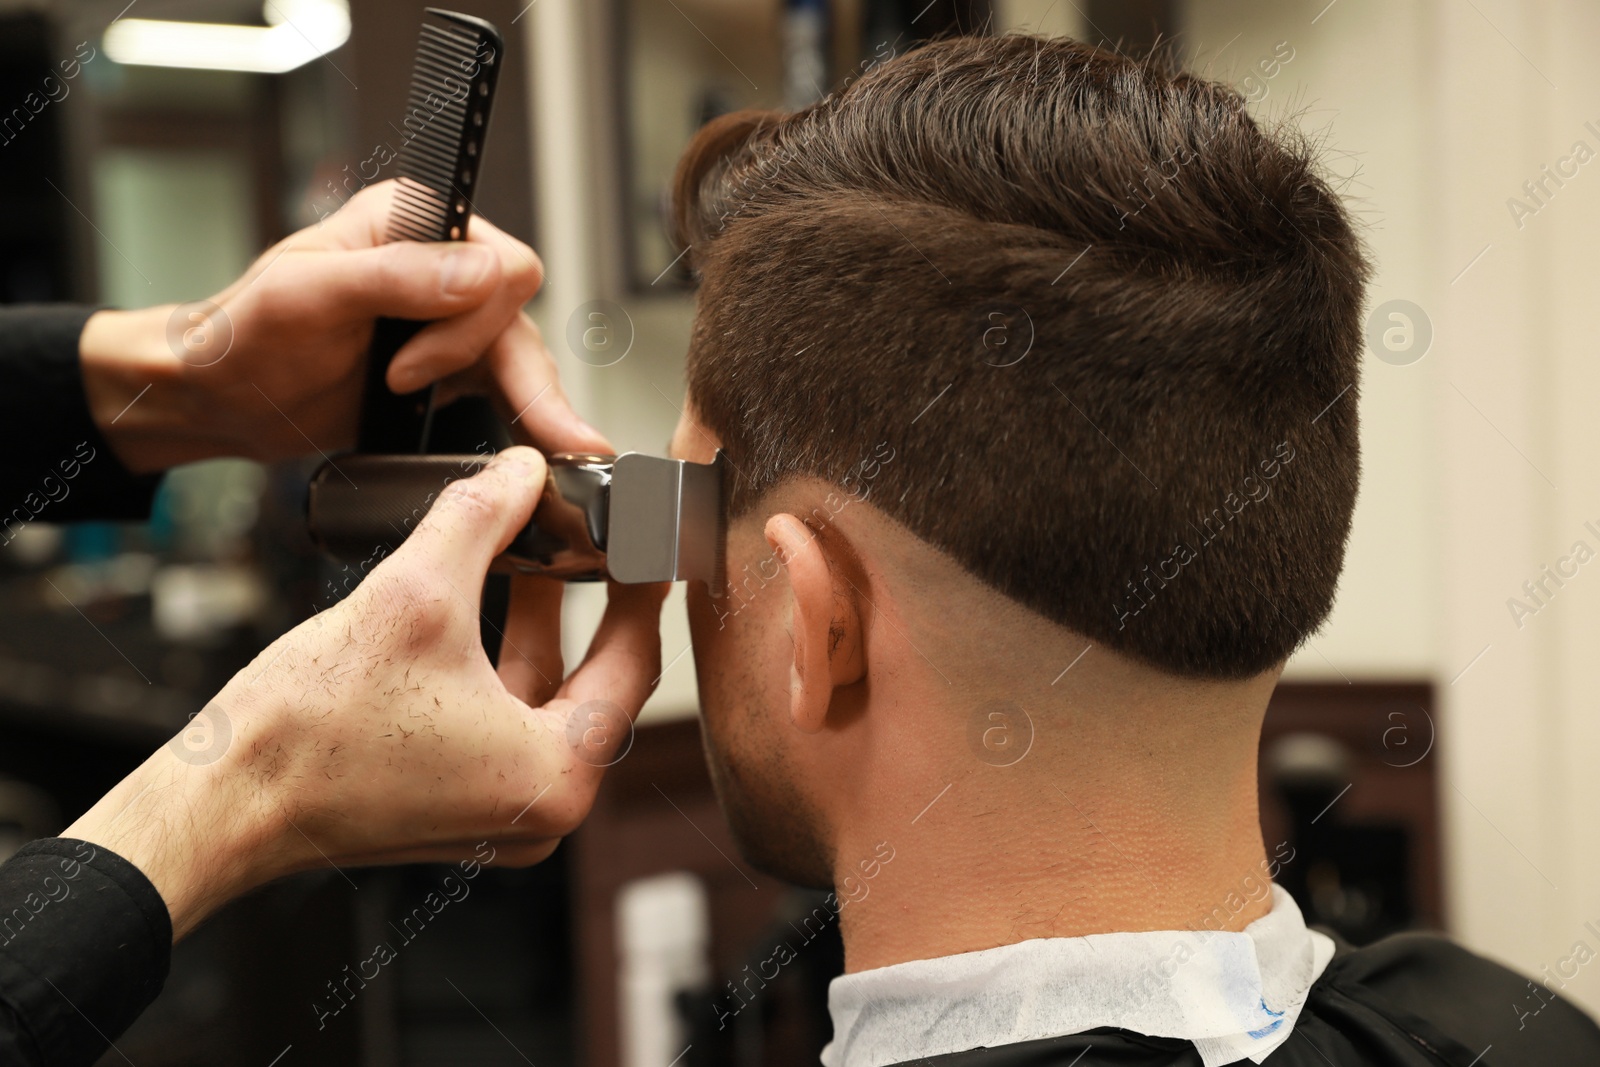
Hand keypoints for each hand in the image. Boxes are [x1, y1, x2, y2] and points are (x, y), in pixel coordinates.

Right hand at [63, 447, 666, 939]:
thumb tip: (522, 471)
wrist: (220, 803)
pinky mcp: (456, 807)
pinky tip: (486, 602)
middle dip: (590, 601)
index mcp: (557, 776)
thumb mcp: (415, 595)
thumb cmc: (308, 732)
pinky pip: (505, 721)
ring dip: (541, 625)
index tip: (646, 538)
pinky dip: (501, 662)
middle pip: (597, 682)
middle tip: (595, 537)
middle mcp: (540, 810)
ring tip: (534, 551)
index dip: (642, 586)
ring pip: (547, 698)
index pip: (634, 661)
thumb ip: (482, 520)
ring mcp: (498, 815)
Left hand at [78, 180, 608, 470]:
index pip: (500, 263)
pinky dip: (528, 418)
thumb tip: (482, 272)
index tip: (408, 366)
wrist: (223, 397)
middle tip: (508, 429)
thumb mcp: (308, 295)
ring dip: (533, 403)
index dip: (470, 321)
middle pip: (518, 316)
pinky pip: (509, 387)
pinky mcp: (450, 365)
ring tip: (561, 450)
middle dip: (511, 375)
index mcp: (412, 222)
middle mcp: (440, 262)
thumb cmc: (245, 334)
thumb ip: (396, 276)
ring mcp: (448, 317)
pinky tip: (547, 448)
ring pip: (523, 356)